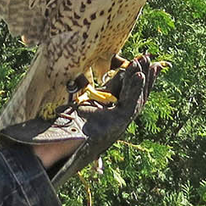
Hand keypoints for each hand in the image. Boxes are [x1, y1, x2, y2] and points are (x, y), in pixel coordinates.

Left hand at [0, 55, 161, 187]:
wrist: (55, 147)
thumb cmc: (59, 129)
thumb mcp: (72, 109)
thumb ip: (79, 100)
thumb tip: (75, 89)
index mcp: (106, 113)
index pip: (123, 91)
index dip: (130, 77)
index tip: (137, 60)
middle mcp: (115, 119)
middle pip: (135, 94)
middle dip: (145, 76)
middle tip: (151, 58)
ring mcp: (118, 122)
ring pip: (137, 98)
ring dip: (143, 78)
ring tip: (147, 61)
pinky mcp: (118, 123)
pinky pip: (130, 102)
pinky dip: (135, 87)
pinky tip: (138, 73)